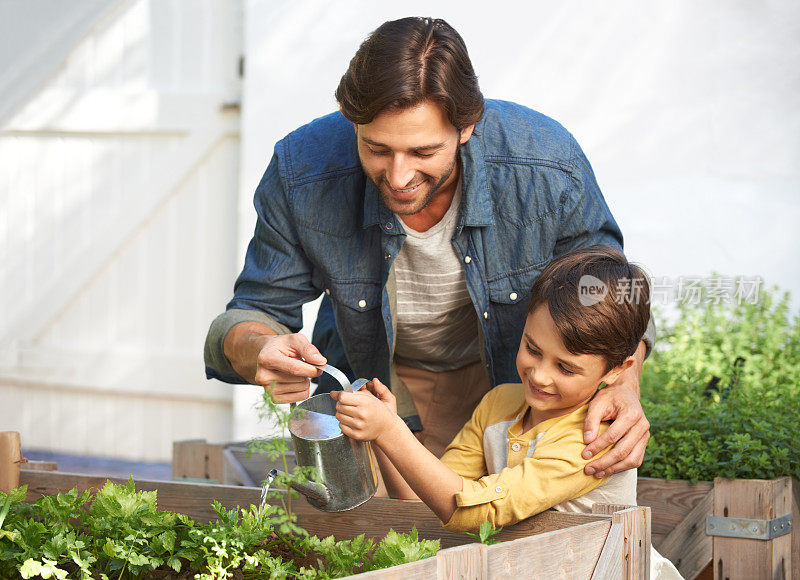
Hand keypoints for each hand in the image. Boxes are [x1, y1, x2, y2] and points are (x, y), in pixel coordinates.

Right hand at [248, 332, 325, 402]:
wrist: (268, 355)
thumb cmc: (281, 347)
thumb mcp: (295, 340)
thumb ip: (309, 349)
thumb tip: (320, 362)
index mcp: (267, 358)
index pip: (295, 369)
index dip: (311, 369)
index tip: (320, 365)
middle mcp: (264, 376)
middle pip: (299, 380)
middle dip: (307, 372)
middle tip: (301, 364)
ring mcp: (268, 389)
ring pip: (302, 389)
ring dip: (304, 380)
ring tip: (295, 371)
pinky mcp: (274, 398)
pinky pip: (300, 398)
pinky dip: (302, 389)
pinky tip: (295, 381)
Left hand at [332, 378, 398, 442]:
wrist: (386, 427)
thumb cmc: (377, 410)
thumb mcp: (368, 397)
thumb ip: (351, 393)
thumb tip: (333, 393)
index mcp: (365, 402)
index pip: (342, 397)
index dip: (340, 396)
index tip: (343, 397)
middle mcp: (362, 414)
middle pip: (339, 406)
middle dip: (341, 404)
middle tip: (349, 405)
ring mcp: (359, 426)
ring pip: (338, 416)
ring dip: (342, 413)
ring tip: (351, 413)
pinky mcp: (356, 435)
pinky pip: (341, 426)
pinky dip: (344, 423)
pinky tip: (352, 421)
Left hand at [582, 343, 649, 476]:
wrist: (626, 393)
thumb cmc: (610, 397)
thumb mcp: (597, 402)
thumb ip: (591, 421)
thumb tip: (587, 441)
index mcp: (632, 414)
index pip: (613, 436)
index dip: (598, 447)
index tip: (584, 455)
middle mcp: (642, 426)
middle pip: (623, 451)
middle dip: (604, 462)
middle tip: (588, 469)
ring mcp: (645, 435)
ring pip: (632, 459)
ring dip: (614, 469)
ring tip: (597, 473)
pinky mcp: (644, 442)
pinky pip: (636, 460)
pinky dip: (622, 467)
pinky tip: (607, 470)